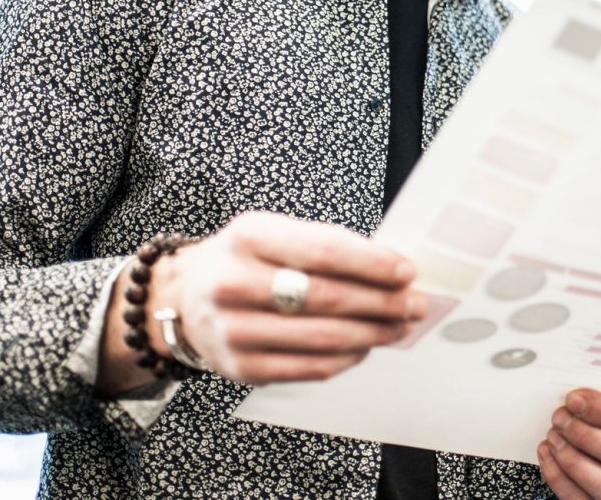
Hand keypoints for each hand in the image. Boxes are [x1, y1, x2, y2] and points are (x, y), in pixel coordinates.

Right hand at [147, 211, 425, 384]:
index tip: (406, 271)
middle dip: (382, 302)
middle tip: (415, 304)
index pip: (323, 250)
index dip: (372, 263)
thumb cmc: (243, 260)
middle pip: (327, 297)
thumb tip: (391, 269)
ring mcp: (234, 329)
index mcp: (249, 236)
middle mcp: (234, 282)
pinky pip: (308, 367)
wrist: (185, 297)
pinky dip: (346, 358)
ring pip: (322, 337)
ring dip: (372, 333)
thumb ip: (325, 246)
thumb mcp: (273, 233)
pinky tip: (365, 347)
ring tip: (399, 326)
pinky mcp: (241, 366)